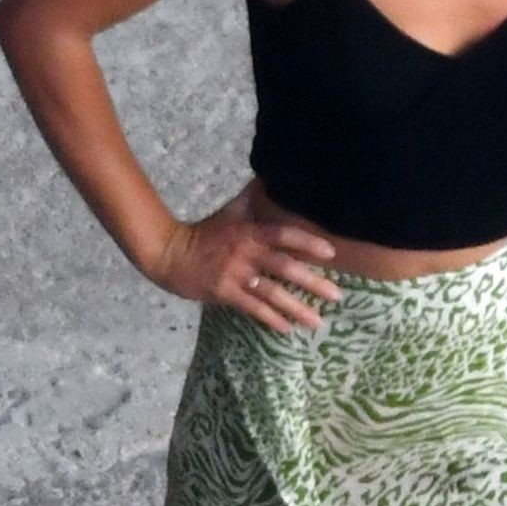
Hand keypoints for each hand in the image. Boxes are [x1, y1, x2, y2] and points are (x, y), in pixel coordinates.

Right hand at [148, 183, 343, 332]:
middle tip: (337, 295)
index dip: (308, 243)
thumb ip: (251, 198)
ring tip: (318, 321)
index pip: (284, 235)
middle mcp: (246, 252)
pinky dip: (270, 319)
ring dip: (297, 308)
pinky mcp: (224, 293)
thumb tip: (268, 176)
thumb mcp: (229, 212)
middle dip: (313, 282)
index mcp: (249, 232)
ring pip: (272, 293)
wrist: (169, 252)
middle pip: (285, 267)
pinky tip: (287, 329)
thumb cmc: (204, 233)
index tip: (332, 253)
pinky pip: (252, 308)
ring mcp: (235, 274)